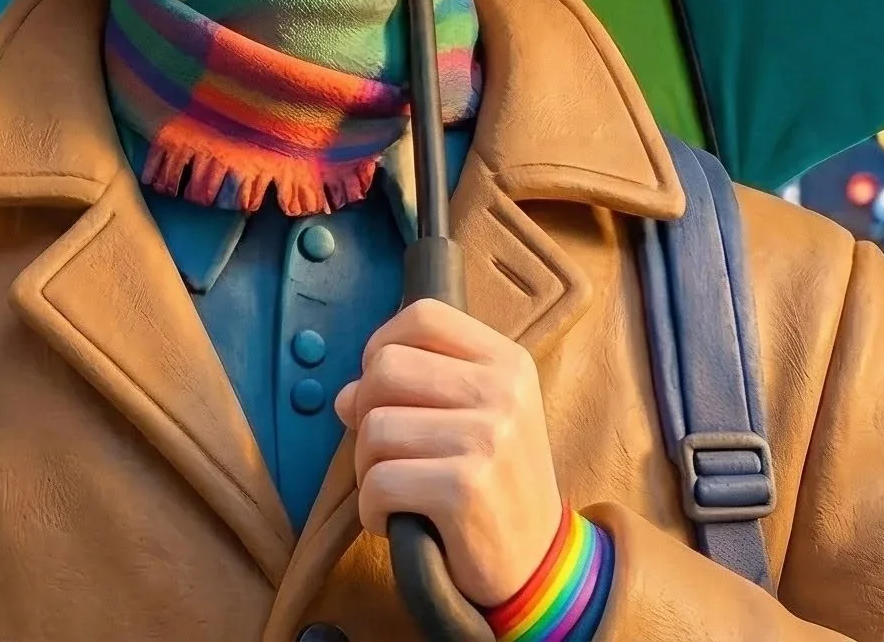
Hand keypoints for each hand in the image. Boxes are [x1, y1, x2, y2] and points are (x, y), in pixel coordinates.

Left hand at [334, 299, 563, 607]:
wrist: (539, 568)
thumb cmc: (495, 485)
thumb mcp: (478, 417)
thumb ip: (417, 388)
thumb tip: (344, 395)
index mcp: (506, 361)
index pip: (424, 316)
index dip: (383, 345)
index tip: (381, 388)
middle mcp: (502, 390)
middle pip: (386, 368)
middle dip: (367, 414)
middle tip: (387, 453)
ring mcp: (487, 437)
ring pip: (375, 427)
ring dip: (368, 469)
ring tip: (398, 492)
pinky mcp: (465, 488)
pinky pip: (378, 483)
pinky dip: (373, 509)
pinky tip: (397, 521)